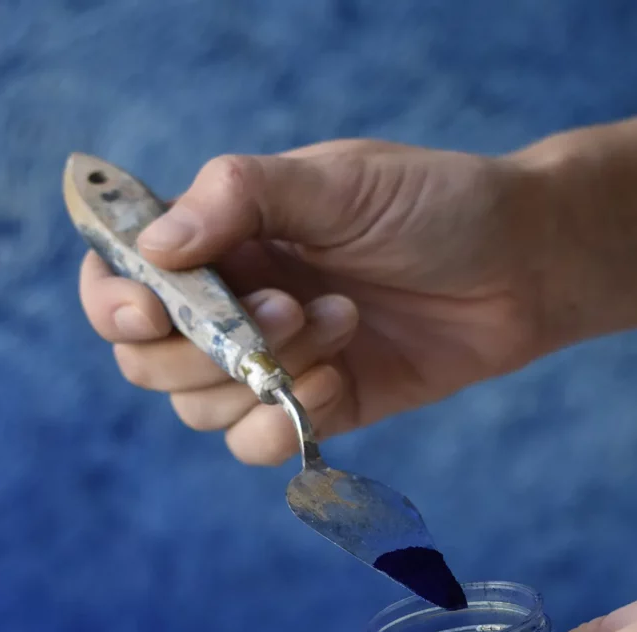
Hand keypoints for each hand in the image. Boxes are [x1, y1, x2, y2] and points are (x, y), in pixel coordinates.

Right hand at [80, 139, 553, 463]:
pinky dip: (283, 425)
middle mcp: (231, 303)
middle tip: (288, 308)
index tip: (153, 310)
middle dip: (206, 348)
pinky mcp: (312, 407)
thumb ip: (241, 198)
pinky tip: (341, 381)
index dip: (115, 303)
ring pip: (198, 409)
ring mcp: (269, 362)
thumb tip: (156, 248)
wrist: (522, 267)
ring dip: (262, 378)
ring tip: (343, 323)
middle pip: (149, 361)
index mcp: (221, 237)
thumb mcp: (338, 181)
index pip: (124, 277)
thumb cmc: (432, 205)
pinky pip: (254, 445)